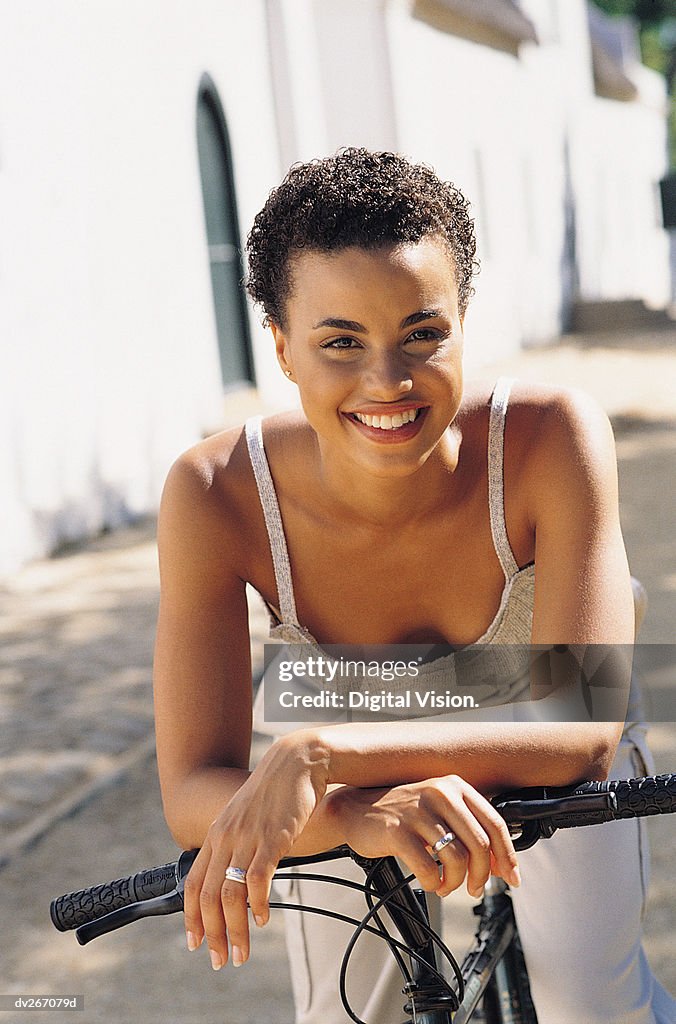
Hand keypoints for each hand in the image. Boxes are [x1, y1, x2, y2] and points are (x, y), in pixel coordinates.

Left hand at [182, 731, 329, 969]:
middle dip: (212, 935)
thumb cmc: (276, 792)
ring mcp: (247, 838)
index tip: (195, 944)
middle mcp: (226, 838)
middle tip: (221, 960)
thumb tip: (236, 874)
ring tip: (242, 952)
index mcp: (216, 835)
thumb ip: (236, 843)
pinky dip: (257, 906)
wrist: (297, 762)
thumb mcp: (246, 817)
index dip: (191, 918)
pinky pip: (257, 880)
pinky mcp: (271, 838)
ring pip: (230, 895)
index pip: (194, 884)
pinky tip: (262, 920)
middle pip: (208, 897)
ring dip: (234, 930)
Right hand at [326, 775, 520, 897]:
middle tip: (475, 889)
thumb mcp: (439, 811)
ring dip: (456, 883)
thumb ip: (469, 830)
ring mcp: (418, 811)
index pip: (495, 824)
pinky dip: (434, 883)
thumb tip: (500, 865)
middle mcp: (439, 794)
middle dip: (483, 876)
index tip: (511, 878)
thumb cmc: (401, 814)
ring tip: (446, 885)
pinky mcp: (398, 831)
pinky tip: (430, 882)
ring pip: (458, 859)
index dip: (508, 856)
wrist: (355, 810)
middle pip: (480, 845)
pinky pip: (429, 869)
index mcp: (455, 787)